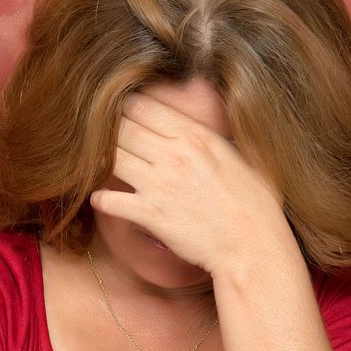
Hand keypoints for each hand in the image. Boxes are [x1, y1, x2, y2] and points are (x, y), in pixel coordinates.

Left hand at [88, 92, 290, 276]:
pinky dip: (100, 198)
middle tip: (100, 138)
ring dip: (98, 161)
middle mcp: (174, 155)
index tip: (119, 113)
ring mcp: (160, 184)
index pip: (143, 106)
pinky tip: (101, 198)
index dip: (125, 107)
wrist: (252, 244)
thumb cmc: (253, 201)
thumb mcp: (235, 154)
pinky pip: (109, 199)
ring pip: (110, 158)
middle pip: (120, 128)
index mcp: (195, 135)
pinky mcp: (150, 214)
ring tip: (97, 165)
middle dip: (106, 131)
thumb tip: (189, 124)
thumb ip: (207, 136)